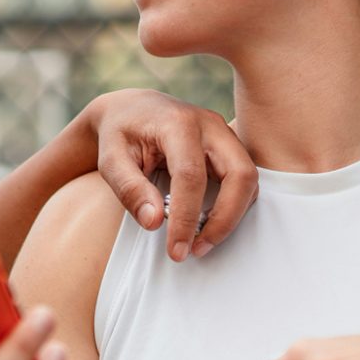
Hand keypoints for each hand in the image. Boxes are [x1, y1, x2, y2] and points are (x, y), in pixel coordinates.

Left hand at [84, 91, 258, 260]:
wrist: (130, 110)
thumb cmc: (119, 133)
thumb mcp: (110, 160)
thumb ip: (130, 190)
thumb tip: (155, 222)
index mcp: (177, 123)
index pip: (191, 176)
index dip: (187, 217)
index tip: (177, 249)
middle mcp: (209, 124)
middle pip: (240, 174)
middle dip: (225, 218)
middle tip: (198, 249)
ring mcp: (223, 134)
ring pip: (248, 178)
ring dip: (232, 215)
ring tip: (201, 241)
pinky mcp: (229, 146)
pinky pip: (244, 179)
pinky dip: (233, 205)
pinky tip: (208, 223)